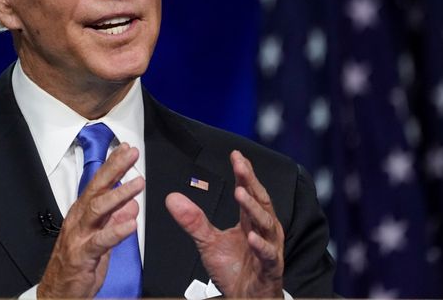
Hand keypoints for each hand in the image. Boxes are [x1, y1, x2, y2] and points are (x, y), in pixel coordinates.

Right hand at [38, 144, 143, 298]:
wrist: (58, 292)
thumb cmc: (77, 265)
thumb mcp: (100, 238)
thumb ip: (115, 220)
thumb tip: (131, 205)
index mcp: (83, 213)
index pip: (99, 183)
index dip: (112, 165)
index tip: (126, 149)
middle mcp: (79, 220)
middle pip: (97, 188)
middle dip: (115, 169)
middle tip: (131, 154)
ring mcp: (80, 236)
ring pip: (98, 209)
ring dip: (119, 194)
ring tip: (138, 183)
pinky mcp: (83, 255)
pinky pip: (101, 240)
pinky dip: (117, 230)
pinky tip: (131, 223)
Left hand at [165, 150, 284, 297]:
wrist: (246, 298)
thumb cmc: (234, 270)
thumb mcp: (208, 242)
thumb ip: (193, 220)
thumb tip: (172, 199)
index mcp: (250, 221)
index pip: (249, 192)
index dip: (244, 174)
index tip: (236, 156)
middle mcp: (263, 230)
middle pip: (260, 200)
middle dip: (250, 182)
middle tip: (241, 166)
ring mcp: (269, 247)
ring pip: (265, 223)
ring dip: (253, 208)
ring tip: (241, 194)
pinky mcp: (270, 267)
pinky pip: (268, 254)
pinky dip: (260, 245)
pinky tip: (251, 237)